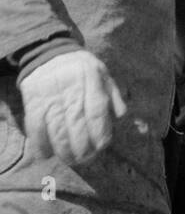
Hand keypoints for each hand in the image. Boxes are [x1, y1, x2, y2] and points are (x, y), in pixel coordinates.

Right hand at [18, 49, 125, 165]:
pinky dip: (40, 142)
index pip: (97, 111)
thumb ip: (113, 94)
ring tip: (71, 160)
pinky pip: (35, 125)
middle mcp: (71, 88)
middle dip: (82, 145)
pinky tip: (47, 154)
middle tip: (86, 159)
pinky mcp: (33, 101)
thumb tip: (122, 116)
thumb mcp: (103, 73)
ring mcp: (50, 95)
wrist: (50, 53)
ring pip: (56, 127)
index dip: (100, 132)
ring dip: (63, 148)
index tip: (102, 146)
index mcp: (92, 80)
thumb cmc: (82, 67)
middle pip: (77, 123)